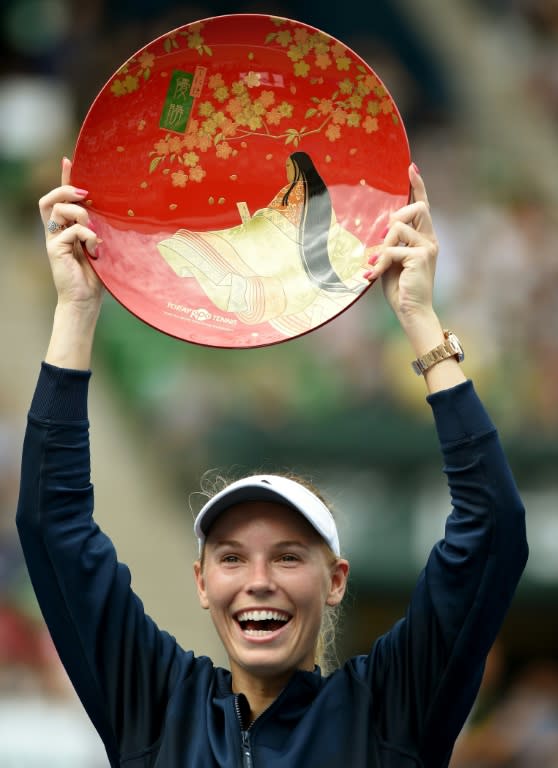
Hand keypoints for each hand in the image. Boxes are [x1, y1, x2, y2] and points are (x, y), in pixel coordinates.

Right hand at [38, 157, 102, 310]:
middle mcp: (57, 232)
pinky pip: (70, 231)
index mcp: (68, 229)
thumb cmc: (98, 276)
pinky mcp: (55, 250)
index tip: (68, 160)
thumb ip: (101, 229)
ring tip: (94, 230)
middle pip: (50, 199)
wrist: (85, 301)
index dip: (63, 179)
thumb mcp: (103, 246)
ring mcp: (54, 240)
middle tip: (85, 194)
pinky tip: (96, 249)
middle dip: (66, 190)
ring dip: (80, 214)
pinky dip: (86, 235)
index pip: (61, 199)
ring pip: (58, 210)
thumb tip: (115, 210)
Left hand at [365, 164, 436, 330]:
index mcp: (424, 238)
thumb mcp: (392, 260)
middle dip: (395, 217)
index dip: (418, 186)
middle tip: (379, 241)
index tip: (411, 167)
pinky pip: (393, 248)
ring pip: (399, 226)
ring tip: (373, 265)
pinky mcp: (421, 256)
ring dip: (381, 246)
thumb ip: (389, 243)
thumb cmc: (400, 288)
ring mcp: (428, 247)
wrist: (412, 311)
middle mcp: (430, 239)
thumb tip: (381, 229)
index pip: (423, 206)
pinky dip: (379, 262)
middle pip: (416, 207)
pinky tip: (372, 275)